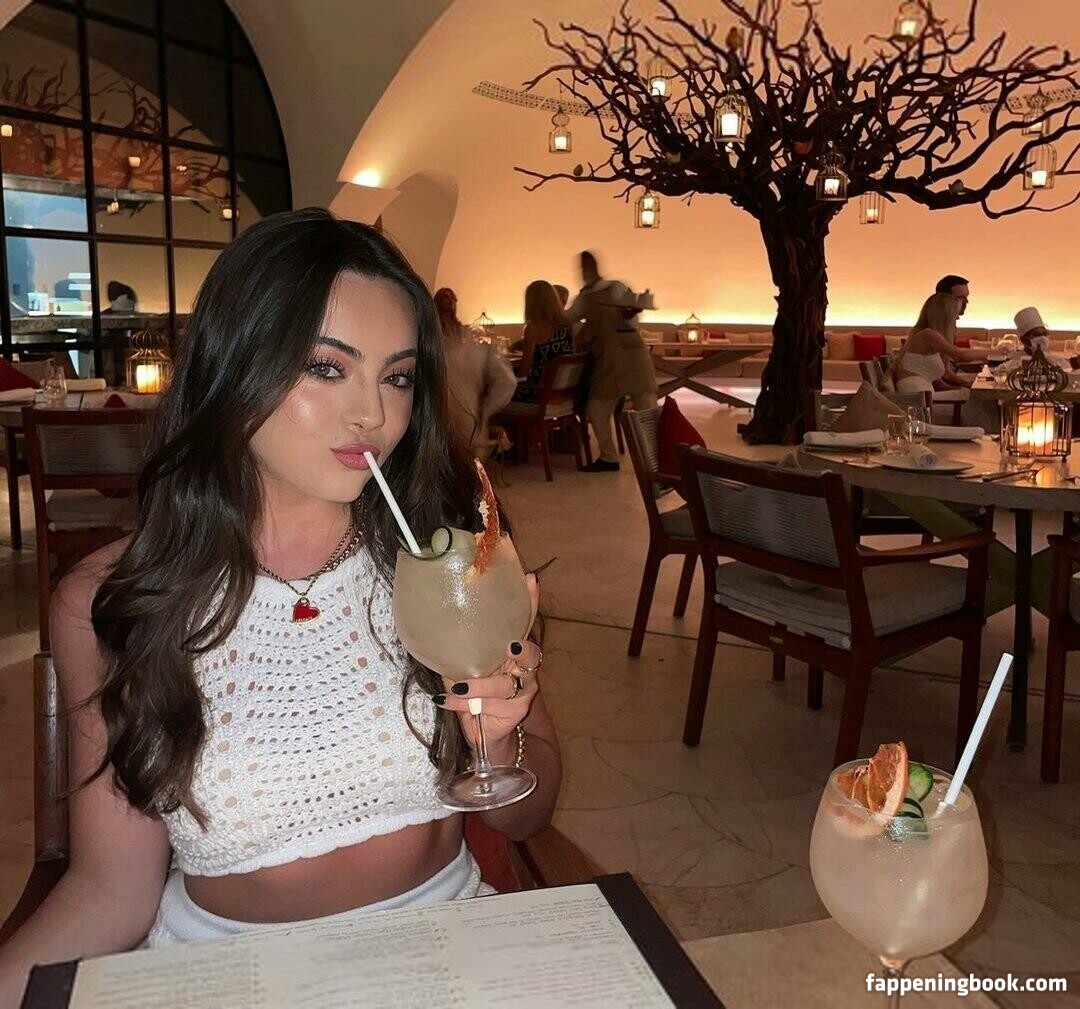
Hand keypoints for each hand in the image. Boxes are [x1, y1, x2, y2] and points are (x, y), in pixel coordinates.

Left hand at [436, 573, 540, 757]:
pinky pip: (490, 705)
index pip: (525, 620)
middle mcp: (522, 666)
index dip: (531, 601)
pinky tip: (447, 701)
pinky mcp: (517, 709)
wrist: (486, 730)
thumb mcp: (465, 665)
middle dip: (522, 649)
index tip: (529, 581)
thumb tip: (429, 623)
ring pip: (504, 684)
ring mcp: (523, 689)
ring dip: (479, 686)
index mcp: (511, 649)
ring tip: (458, 686)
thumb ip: (459, 649)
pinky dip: (465, 704)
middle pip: (530, 653)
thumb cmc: (474, 692)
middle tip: (509, 646)